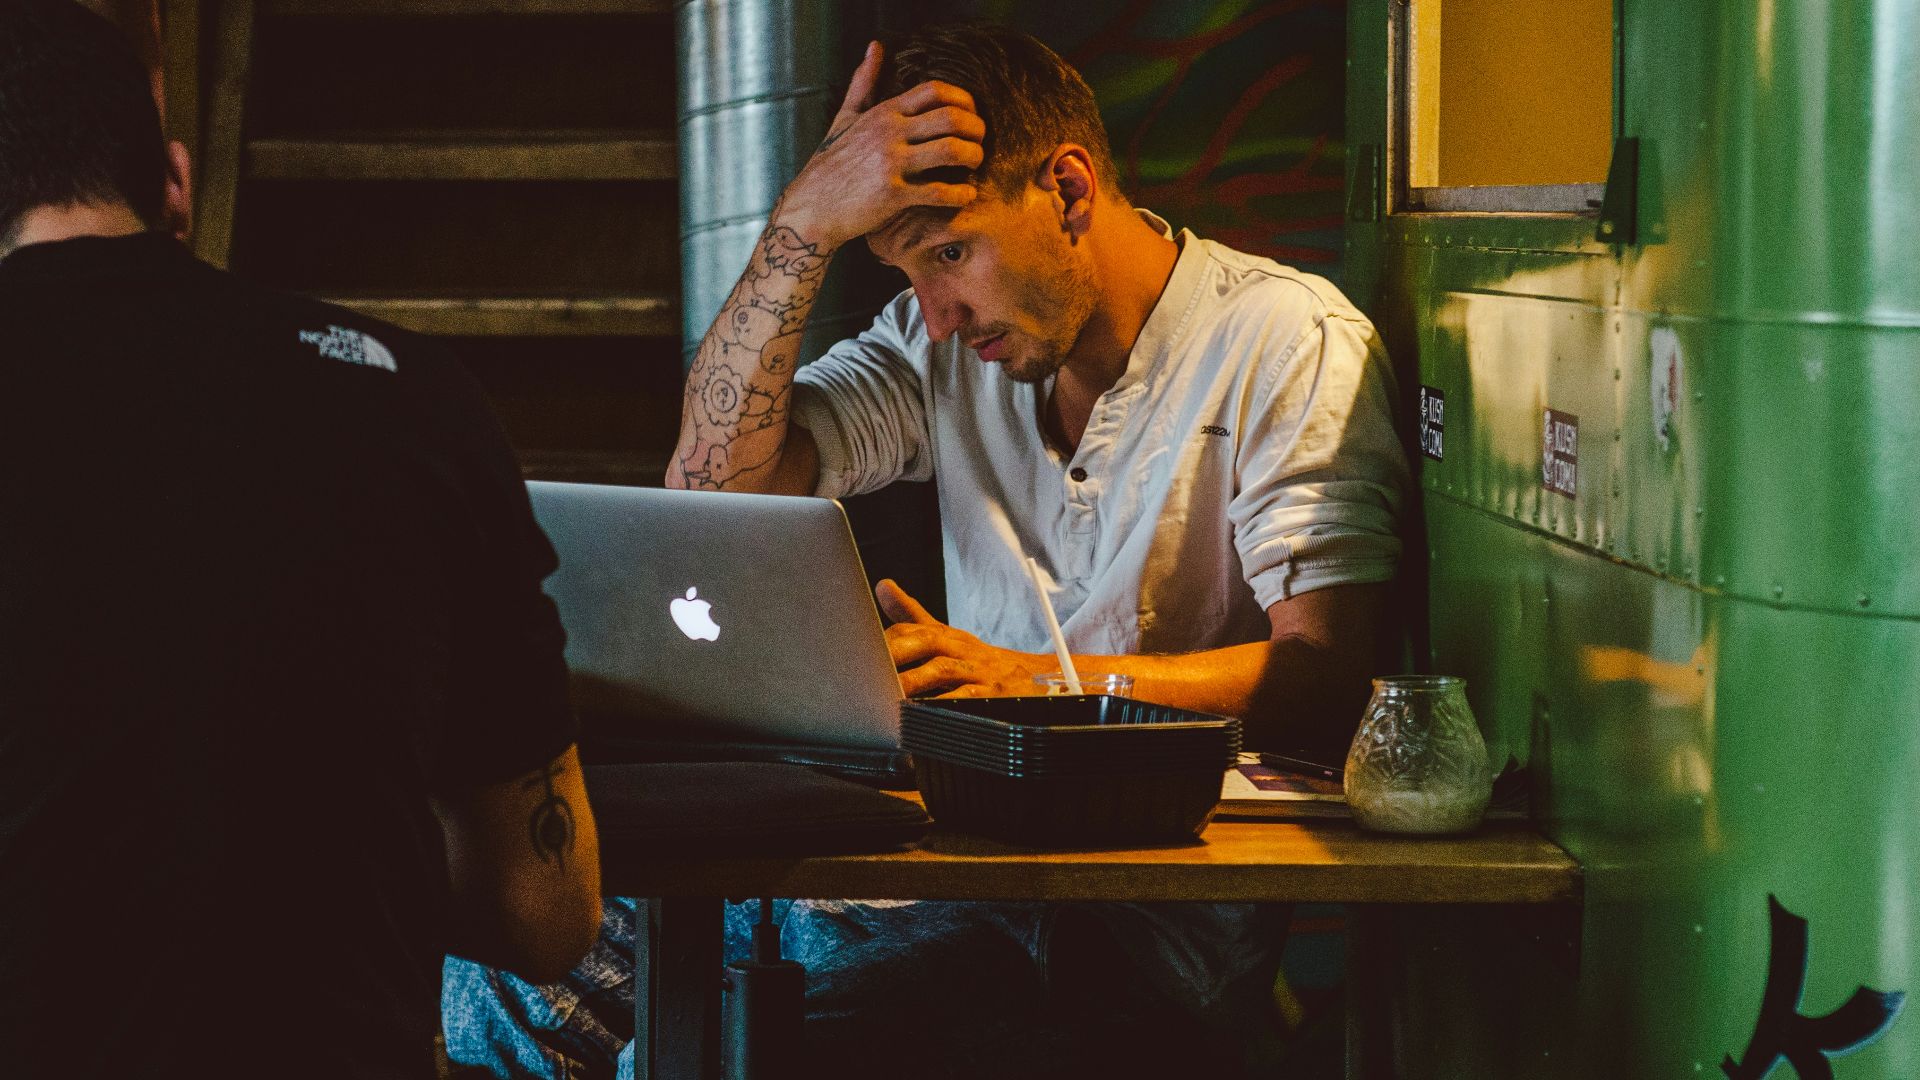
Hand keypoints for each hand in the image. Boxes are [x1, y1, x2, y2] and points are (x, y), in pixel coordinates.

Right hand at [772, 42, 985, 251]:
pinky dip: (961, 194)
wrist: (812, 207)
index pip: (934, 91)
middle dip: (976, 129)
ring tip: (975, 164)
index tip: (971, 115)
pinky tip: (967, 194)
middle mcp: (889, 133)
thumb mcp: (846, 117)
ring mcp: (891, 163)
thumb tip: (875, 47)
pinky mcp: (893, 195)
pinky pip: (939, 192)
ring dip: (974, 157)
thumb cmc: (831, 163)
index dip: (963, 100)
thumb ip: (864, 83)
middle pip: (951, 118)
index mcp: (884, 113)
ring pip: (951, 151)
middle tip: (980, 142)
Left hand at [877, 579, 1053, 698]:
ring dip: (914, 680)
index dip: (886, 638)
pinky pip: (966, 697)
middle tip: (867, 668)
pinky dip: (945, 703)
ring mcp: (977, 670)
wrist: (1034, 676)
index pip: (912, 628)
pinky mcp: (992, 693)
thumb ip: (912, 615)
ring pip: (942, 669)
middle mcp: (961, 647)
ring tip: (888, 693)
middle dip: (897, 652)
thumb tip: (881, 585)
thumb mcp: (947, 635)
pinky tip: (926, 712)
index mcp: (946, 634)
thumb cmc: (980, 659)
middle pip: (926, 640)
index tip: (859, 650)